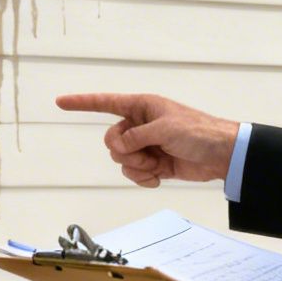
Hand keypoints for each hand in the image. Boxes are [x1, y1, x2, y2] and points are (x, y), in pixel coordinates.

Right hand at [54, 93, 238, 185]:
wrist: (221, 155)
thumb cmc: (198, 132)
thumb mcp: (164, 129)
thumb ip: (136, 136)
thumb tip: (119, 147)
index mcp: (142, 106)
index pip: (105, 103)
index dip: (82, 103)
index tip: (60, 102)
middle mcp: (140, 124)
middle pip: (111, 139)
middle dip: (124, 151)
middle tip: (144, 153)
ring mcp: (146, 145)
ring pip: (121, 159)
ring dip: (136, 166)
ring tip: (156, 165)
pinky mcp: (153, 163)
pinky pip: (133, 173)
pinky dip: (142, 178)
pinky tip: (158, 178)